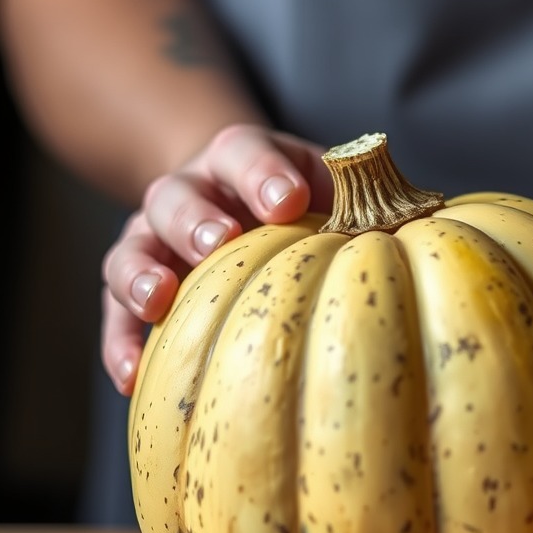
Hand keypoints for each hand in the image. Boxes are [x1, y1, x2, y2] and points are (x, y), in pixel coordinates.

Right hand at [101, 124, 332, 394]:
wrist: (230, 199)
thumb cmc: (294, 205)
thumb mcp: (326, 187)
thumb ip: (358, 201)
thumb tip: (418, 229)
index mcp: (238, 160)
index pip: (245, 153)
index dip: (263, 174)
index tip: (290, 201)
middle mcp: (188, 192)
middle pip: (177, 197)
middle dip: (197, 218)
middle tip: (220, 240)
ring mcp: (153, 238)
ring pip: (133, 249)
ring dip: (141, 273)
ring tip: (159, 299)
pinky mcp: (130, 286)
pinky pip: (114, 312)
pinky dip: (120, 342)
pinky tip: (131, 378)